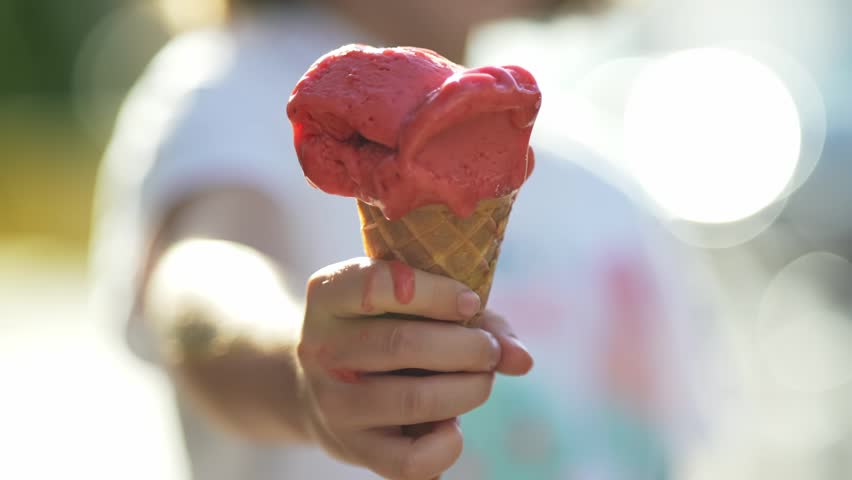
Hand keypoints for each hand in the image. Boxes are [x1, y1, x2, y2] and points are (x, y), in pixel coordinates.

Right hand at [297, 258, 532, 478]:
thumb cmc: (384, 328)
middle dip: (468, 347)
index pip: (376, 286)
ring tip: (480, 380)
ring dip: (470, 389)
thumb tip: (521, 360)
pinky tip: (451, 425)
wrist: (319, 383)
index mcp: (328, 295)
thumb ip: (473, 318)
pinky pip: (411, 461)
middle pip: (403, 344)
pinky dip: (448, 443)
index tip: (471, 302)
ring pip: (415, 400)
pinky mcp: (352, 449)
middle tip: (488, 351)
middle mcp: (321, 347)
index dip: (437, 293)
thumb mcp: (412, 303)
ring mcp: (333, 403)